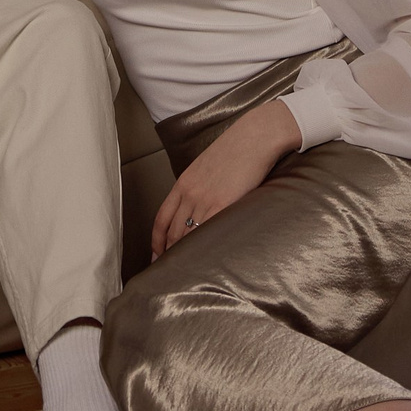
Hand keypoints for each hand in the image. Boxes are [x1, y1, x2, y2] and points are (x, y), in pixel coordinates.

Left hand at [151, 98, 300, 258]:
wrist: (254, 137)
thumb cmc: (236, 149)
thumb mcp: (207, 166)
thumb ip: (198, 186)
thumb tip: (198, 207)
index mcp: (183, 183)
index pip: (161, 219)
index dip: (157, 241)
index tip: (156, 255)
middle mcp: (190, 193)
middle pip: (173, 232)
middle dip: (169, 254)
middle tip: (169, 271)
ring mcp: (205, 200)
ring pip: (188, 236)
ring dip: (185, 256)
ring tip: (185, 273)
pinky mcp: (223, 205)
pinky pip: (207, 233)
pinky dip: (203, 250)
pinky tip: (204, 261)